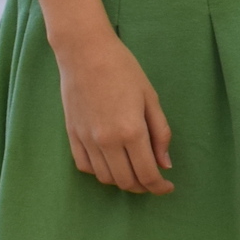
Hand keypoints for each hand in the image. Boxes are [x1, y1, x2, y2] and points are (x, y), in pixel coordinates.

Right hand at [51, 26, 173, 192]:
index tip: (167, 187)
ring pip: (105, 177)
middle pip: (126, 181)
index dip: (159, 187)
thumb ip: (160, 133)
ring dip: (122, 181)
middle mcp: (107, 141)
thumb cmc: (123, 69)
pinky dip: (100, 171)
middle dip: (143, 187)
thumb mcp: (150, 98)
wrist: (85, 52)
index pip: (147, 174)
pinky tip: (110, 163)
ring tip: (133, 171)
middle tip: (153, 181)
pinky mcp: (72, 135)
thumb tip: (164, 164)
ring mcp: (87, 140)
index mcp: (131, 131)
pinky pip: (85, 166)